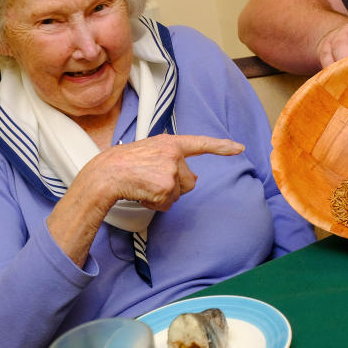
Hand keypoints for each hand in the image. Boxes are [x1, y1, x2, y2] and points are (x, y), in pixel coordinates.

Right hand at [79, 134, 244, 211]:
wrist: (107, 173)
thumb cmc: (125, 163)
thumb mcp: (150, 151)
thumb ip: (171, 159)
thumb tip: (192, 180)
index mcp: (171, 143)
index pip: (201, 143)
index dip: (222, 146)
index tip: (239, 148)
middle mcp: (174, 155)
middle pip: (190, 181)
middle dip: (175, 187)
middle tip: (152, 181)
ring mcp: (171, 171)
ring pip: (179, 194)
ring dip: (164, 196)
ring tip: (145, 185)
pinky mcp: (166, 187)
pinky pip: (168, 204)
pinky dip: (156, 203)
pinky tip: (142, 193)